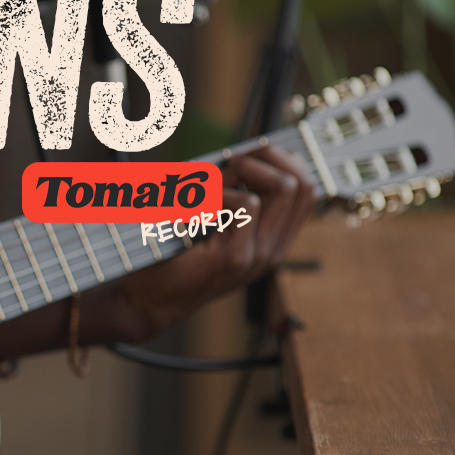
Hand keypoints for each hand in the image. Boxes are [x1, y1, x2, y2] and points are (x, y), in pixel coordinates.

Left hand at [104, 146, 318, 341]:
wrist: (147, 299)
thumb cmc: (171, 253)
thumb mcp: (210, 220)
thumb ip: (231, 194)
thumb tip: (244, 154)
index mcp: (272, 241)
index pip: (308, 190)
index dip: (282, 162)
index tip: (246, 155)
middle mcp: (273, 250)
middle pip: (303, 184)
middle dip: (265, 159)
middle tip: (227, 166)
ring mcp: (259, 256)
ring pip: (283, 187)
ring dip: (244, 171)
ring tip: (210, 183)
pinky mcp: (236, 257)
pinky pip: (247, 203)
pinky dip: (219, 191)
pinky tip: (194, 204)